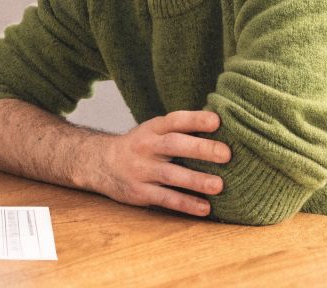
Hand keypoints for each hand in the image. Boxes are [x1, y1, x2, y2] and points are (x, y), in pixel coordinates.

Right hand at [88, 110, 230, 216]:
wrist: (100, 163)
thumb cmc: (141, 146)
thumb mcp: (153, 132)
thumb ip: (180, 131)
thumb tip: (224, 129)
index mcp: (153, 129)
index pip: (175, 120)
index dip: (195, 119)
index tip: (216, 121)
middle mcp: (146, 147)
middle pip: (173, 145)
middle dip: (200, 149)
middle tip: (226, 154)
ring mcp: (141, 170)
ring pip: (170, 175)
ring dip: (195, 180)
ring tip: (218, 185)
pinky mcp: (139, 192)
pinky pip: (165, 199)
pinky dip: (185, 203)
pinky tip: (204, 208)